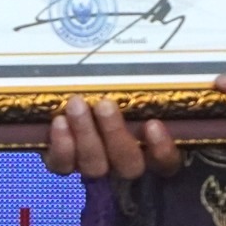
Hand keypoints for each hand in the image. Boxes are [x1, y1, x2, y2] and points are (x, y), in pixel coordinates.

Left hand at [43, 96, 179, 180]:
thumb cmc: (113, 88)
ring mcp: (94, 167)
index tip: (153, 125)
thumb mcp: (130, 85)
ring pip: (95, 166)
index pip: (166, 163)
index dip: (162, 151)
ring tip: (76, 104)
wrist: (70, 97)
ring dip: (85, 134)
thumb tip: (158, 58)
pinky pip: (63, 166)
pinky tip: (59, 122)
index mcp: (150, 149)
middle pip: (128, 165)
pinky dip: (62, 147)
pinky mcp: (65, 165)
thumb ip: (143, 84)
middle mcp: (124, 164)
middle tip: (105, 105)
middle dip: (115, 134)